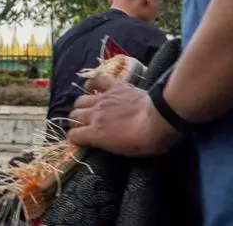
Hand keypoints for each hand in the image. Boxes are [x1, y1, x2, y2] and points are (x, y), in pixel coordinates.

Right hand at [66, 76, 182, 156]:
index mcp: (95, 134)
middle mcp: (93, 115)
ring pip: (81, 100)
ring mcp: (103, 99)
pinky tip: (93, 88)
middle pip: (74, 115)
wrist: (158, 119)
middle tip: (84, 125)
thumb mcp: (122, 152)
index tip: (80, 140)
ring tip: (88, 109)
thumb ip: (105, 144)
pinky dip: (92, 84)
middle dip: (76, 121)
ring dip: (82, 106)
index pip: (73, 135)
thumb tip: (99, 141)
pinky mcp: (114, 87)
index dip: (75, 138)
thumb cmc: (145, 142)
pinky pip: (97, 81)